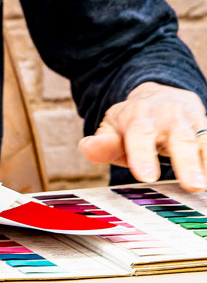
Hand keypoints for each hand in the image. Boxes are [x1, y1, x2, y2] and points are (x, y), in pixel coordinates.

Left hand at [79, 82, 206, 190]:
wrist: (161, 98)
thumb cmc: (134, 123)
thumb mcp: (113, 129)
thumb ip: (103, 143)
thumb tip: (88, 147)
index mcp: (140, 115)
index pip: (140, 134)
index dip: (142, 154)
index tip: (145, 176)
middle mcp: (170, 116)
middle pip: (180, 138)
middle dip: (185, 162)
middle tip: (192, 185)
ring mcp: (193, 123)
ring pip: (203, 141)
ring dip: (206, 163)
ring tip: (205, 185)